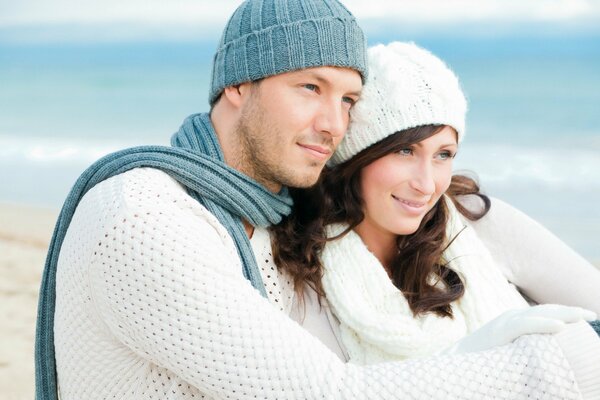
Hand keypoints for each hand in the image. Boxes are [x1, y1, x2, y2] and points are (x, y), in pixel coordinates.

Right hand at [444, 304, 596, 353]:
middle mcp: (509, 317)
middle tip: (592, 315)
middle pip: (546, 309)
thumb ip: (521, 346)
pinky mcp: (499, 333)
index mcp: (512, 321)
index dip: (564, 312)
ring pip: (539, 313)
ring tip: (584, 317)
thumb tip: (541, 355)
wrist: (454, 362)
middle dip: (571, 311)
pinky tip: (560, 327)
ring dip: (564, 314)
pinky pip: (525, 325)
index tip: (585, 318)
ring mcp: (504, 323)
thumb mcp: (506, 350)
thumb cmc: (480, 361)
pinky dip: (543, 324)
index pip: (543, 312)